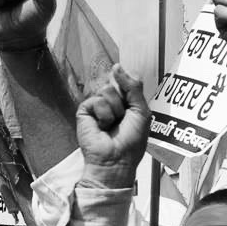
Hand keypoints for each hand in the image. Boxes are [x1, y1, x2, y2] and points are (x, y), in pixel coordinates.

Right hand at [76, 65, 149, 188]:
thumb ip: (133, 87)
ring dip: (115, 110)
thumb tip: (117, 66)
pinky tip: (102, 127)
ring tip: (112, 125)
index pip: (127, 79)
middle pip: (117, 83)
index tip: (132, 102)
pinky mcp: (84, 110)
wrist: (116, 159)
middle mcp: (112, 100)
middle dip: (124, 102)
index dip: (130, 85)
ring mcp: (97, 104)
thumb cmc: (131, 141)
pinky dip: (104, 115)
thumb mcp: (141, 111)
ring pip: (107, 90)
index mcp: (127, 100)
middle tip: (123, 120)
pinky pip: (97, 100)